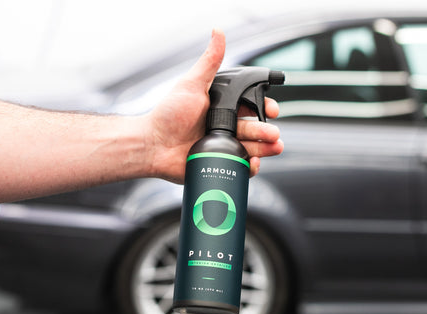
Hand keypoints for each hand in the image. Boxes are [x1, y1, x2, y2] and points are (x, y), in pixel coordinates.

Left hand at [145, 29, 282, 182]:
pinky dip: (250, 166)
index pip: (249, 106)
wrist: (152, 146)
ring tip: (274, 146)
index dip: (263, 107)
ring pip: (251, 148)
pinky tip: (254, 163)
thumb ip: (209, 62)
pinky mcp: (218, 165)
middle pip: (254, 128)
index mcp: (221, 107)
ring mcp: (222, 147)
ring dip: (265, 148)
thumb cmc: (167, 115)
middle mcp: (223, 127)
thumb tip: (218, 32)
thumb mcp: (191, 85)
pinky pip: (240, 167)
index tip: (272, 110)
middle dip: (267, 130)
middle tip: (273, 133)